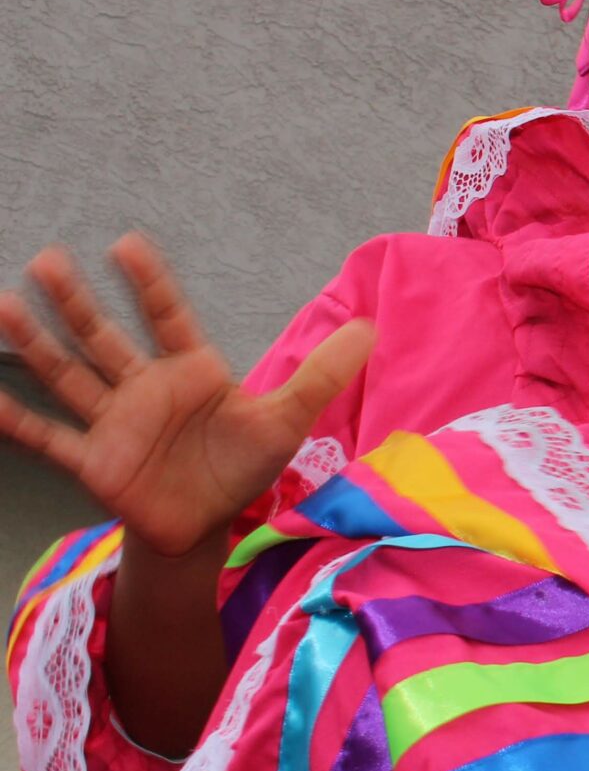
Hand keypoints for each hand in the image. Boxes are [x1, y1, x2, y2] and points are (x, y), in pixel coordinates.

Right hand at [0, 236, 372, 555]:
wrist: (210, 526)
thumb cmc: (242, 466)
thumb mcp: (287, 418)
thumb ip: (321, 373)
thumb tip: (371, 327)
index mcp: (189, 372)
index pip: (167, 316)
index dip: (149, 283)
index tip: (126, 244)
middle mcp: (143, 389)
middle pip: (104, 338)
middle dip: (76, 303)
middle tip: (48, 261)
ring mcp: (113, 423)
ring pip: (68, 375)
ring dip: (37, 344)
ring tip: (4, 304)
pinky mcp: (94, 462)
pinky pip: (47, 439)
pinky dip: (15, 422)